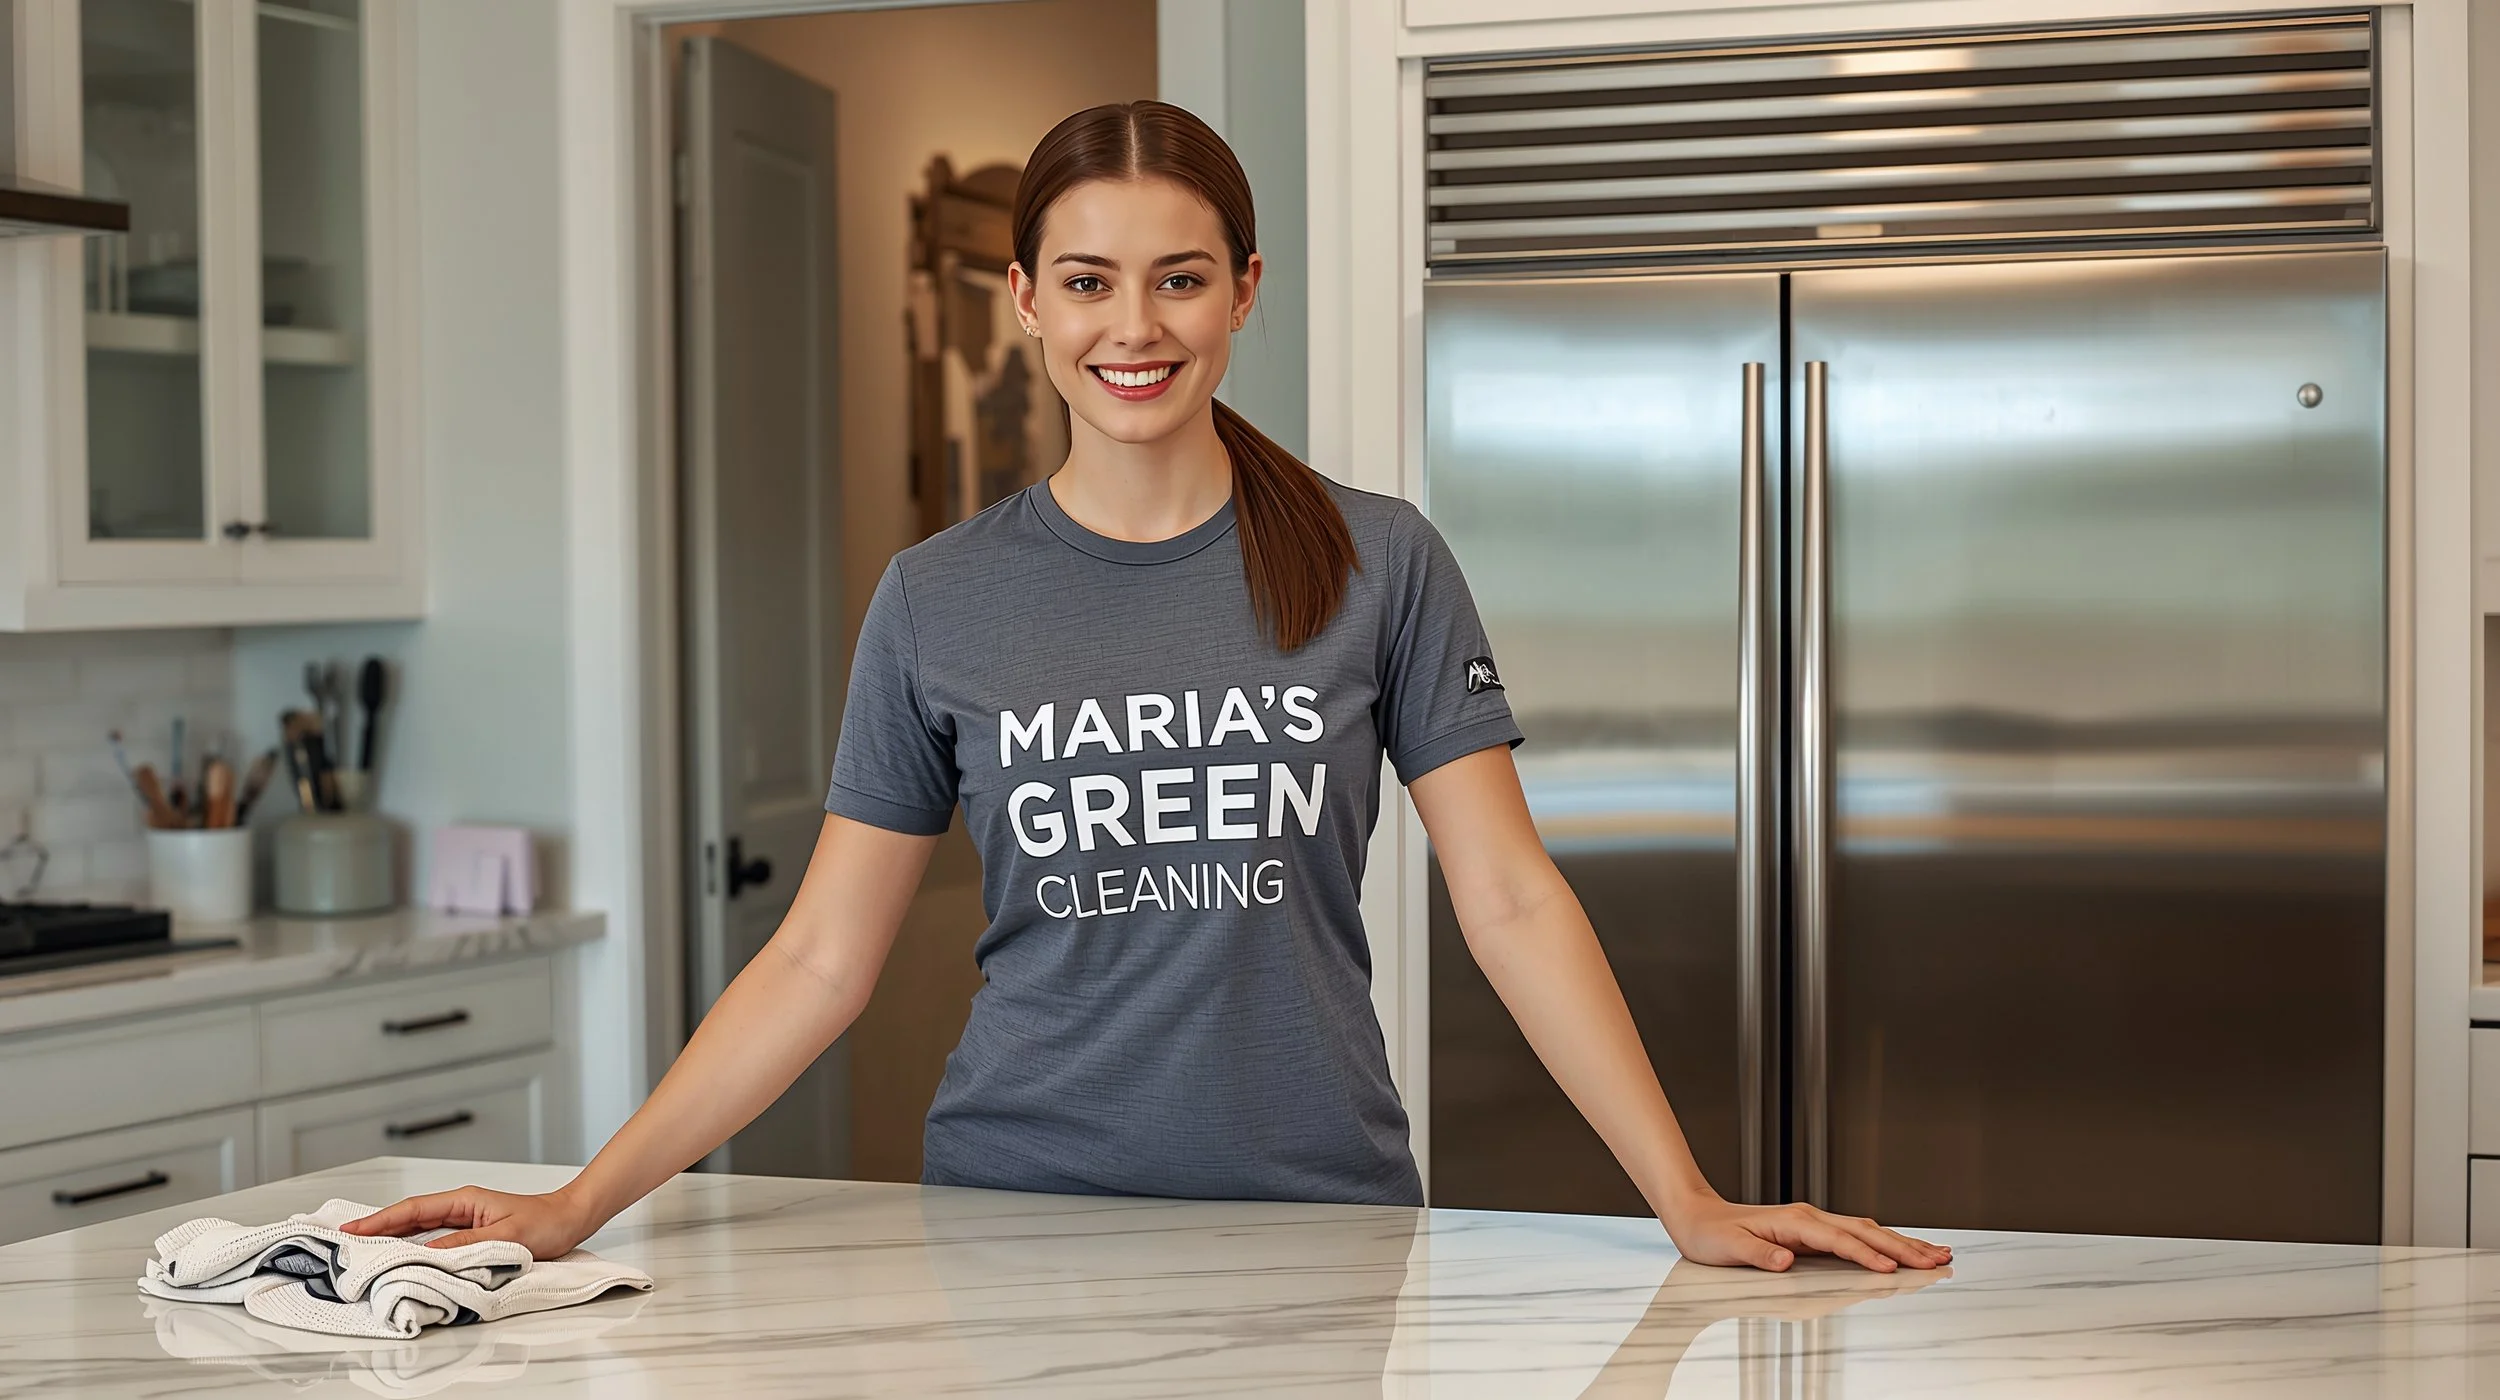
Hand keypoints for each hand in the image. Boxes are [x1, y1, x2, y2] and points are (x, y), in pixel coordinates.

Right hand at [339, 1184, 596, 1259]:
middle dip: (376, 1227)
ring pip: (419, 1227)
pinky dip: (414, 1245)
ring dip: (392, 1237)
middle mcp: (461, 1206)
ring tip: (363, 1249)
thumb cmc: (546, 1223)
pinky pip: (434, 1237)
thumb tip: (428, 1253)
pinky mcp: (472, 1231)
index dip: (381, 1221)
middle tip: (344, 1241)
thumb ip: (466, 1245)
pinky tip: (401, 1254)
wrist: (571, 1218)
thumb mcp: (506, 1237)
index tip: (352, 1230)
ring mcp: (465, 1218)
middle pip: (409, 1216)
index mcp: (465, 1200)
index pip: (413, 1209)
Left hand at [1658, 1191, 1950, 1273]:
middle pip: (1865, 1232)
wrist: (1697, 1216)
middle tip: (1937, 1261)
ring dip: (1902, 1243)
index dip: (1865, 1255)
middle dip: (1903, 1247)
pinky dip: (1885, 1242)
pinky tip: (1902, 1249)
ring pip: (1868, 1231)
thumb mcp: (1728, 1248)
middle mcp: (1810, 1218)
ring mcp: (1815, 1223)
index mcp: (1794, 1222)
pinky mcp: (1814, 1232)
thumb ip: (1758, 1255)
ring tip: (1937, 1254)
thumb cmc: (1711, 1235)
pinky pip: (1858, 1236)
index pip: (1839, 1241)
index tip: (1890, 1269)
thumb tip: (1786, 1260)